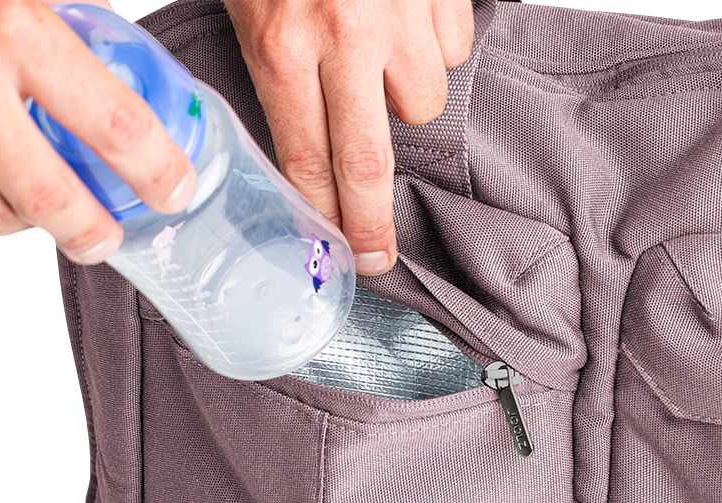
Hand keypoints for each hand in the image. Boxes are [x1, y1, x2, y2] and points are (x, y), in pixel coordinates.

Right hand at [0, 0, 198, 263]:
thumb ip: (71, 7)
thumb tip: (132, 47)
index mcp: (11, 23)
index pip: (115, 125)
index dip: (157, 171)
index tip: (174, 189)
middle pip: (48, 197)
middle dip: (89, 231)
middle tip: (106, 237)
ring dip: (23, 222)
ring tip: (37, 205)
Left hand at [222, 0, 475, 275]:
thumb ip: (267, 55)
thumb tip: (293, 127)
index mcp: (281, 41)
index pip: (307, 161)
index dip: (323, 216)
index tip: (331, 249)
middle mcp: (344, 34)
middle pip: (366, 164)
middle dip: (371, 223)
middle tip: (375, 258)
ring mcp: (401, 12)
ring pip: (424, 104)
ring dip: (406, 102)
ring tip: (381, 64)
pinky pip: (454, 48)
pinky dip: (436, 47)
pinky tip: (408, 22)